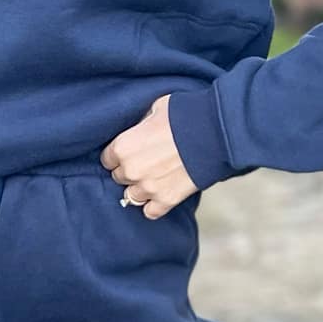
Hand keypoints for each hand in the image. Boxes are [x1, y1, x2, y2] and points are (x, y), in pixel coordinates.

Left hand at [100, 94, 200, 216]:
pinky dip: (154, 205)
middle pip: (119, 177)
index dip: (119, 155)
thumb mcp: (154, 109)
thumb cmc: (185, 115)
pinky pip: (150, 212)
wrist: (215, 132)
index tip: (130, 152)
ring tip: (155, 178)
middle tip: (147, 162)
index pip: (107, 159)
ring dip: (141, 189)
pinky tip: (161, 193)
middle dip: (130, 171)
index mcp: (123, 147)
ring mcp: (148, 188)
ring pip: (132, 196)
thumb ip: (139, 125)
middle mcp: (131, 170)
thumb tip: (137, 131)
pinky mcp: (166, 200)